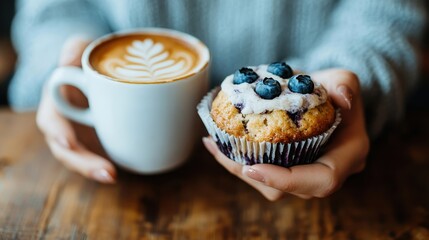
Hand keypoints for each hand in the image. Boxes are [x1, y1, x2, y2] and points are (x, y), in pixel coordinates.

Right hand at [36, 36, 115, 182]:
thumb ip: (75, 49)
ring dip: (96, 171)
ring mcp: (81, 138)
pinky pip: (100, 158)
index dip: (57, 132)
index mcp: (56, 103)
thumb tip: (69, 56)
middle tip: (107, 172)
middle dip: (83, 164)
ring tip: (114, 177)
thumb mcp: (81, 48)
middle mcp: (65, 125)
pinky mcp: (97, 144)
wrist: (99, 74)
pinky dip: (109, 166)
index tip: (67, 142)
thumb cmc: (87, 61)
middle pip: (67, 151)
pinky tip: (125, 172)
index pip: (51, 121)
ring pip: (82, 160)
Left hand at [203, 69, 368, 199]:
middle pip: (289, 188)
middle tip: (219, 149)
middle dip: (251, 174)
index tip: (252, 168)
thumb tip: (343, 98)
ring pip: (272, 186)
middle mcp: (330, 171)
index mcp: (349, 155)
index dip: (288, 179)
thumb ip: (344, 85)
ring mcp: (309, 175)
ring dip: (240, 169)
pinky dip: (242, 162)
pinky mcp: (291, 170)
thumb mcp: (343, 79)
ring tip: (213, 144)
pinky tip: (218, 144)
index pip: (323, 179)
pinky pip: (266, 175)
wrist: (326, 98)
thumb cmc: (334, 88)